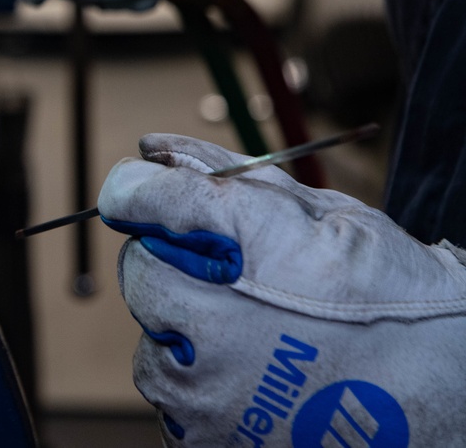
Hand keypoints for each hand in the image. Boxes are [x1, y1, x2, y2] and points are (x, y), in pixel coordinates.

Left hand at [99, 133, 465, 445]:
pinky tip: (253, 374)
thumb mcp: (317, 212)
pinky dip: (198, 382)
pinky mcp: (206, 435)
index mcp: (248, 242)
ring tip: (255, 335)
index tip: (143, 190)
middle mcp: (216, 317)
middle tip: (230, 278)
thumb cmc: (390, 295)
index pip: (143, 198)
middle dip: (172, 264)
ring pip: (150, 338)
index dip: (138, 189)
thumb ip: (223, 177)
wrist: (449, 392)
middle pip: (138, 269)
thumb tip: (152, 153)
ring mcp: (208, 388)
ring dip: (184, 329)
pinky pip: (169, 396)